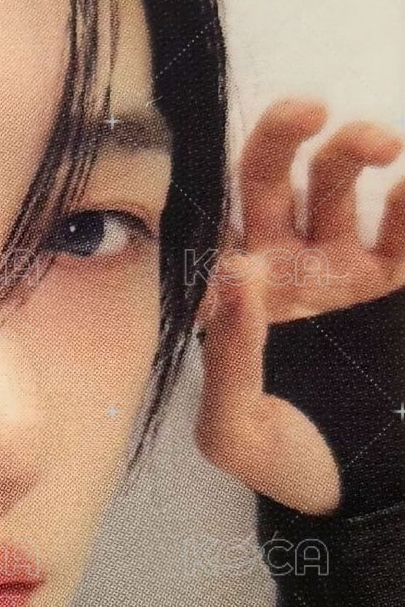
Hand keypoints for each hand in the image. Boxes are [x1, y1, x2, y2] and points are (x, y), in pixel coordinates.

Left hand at [194, 98, 404, 513]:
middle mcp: (287, 267)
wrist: (365, 496)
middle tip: (311, 110)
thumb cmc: (285, 467)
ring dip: (355, 148)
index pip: (220, 214)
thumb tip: (235, 269)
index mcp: (236, 294)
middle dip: (287, 130)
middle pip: (276, 175)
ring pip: (340, 183)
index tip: (240, 161)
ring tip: (384, 147)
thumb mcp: (236, 428)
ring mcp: (345, 270)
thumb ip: (228, 353)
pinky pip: (402, 227)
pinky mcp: (398, 284)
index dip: (221, 180)